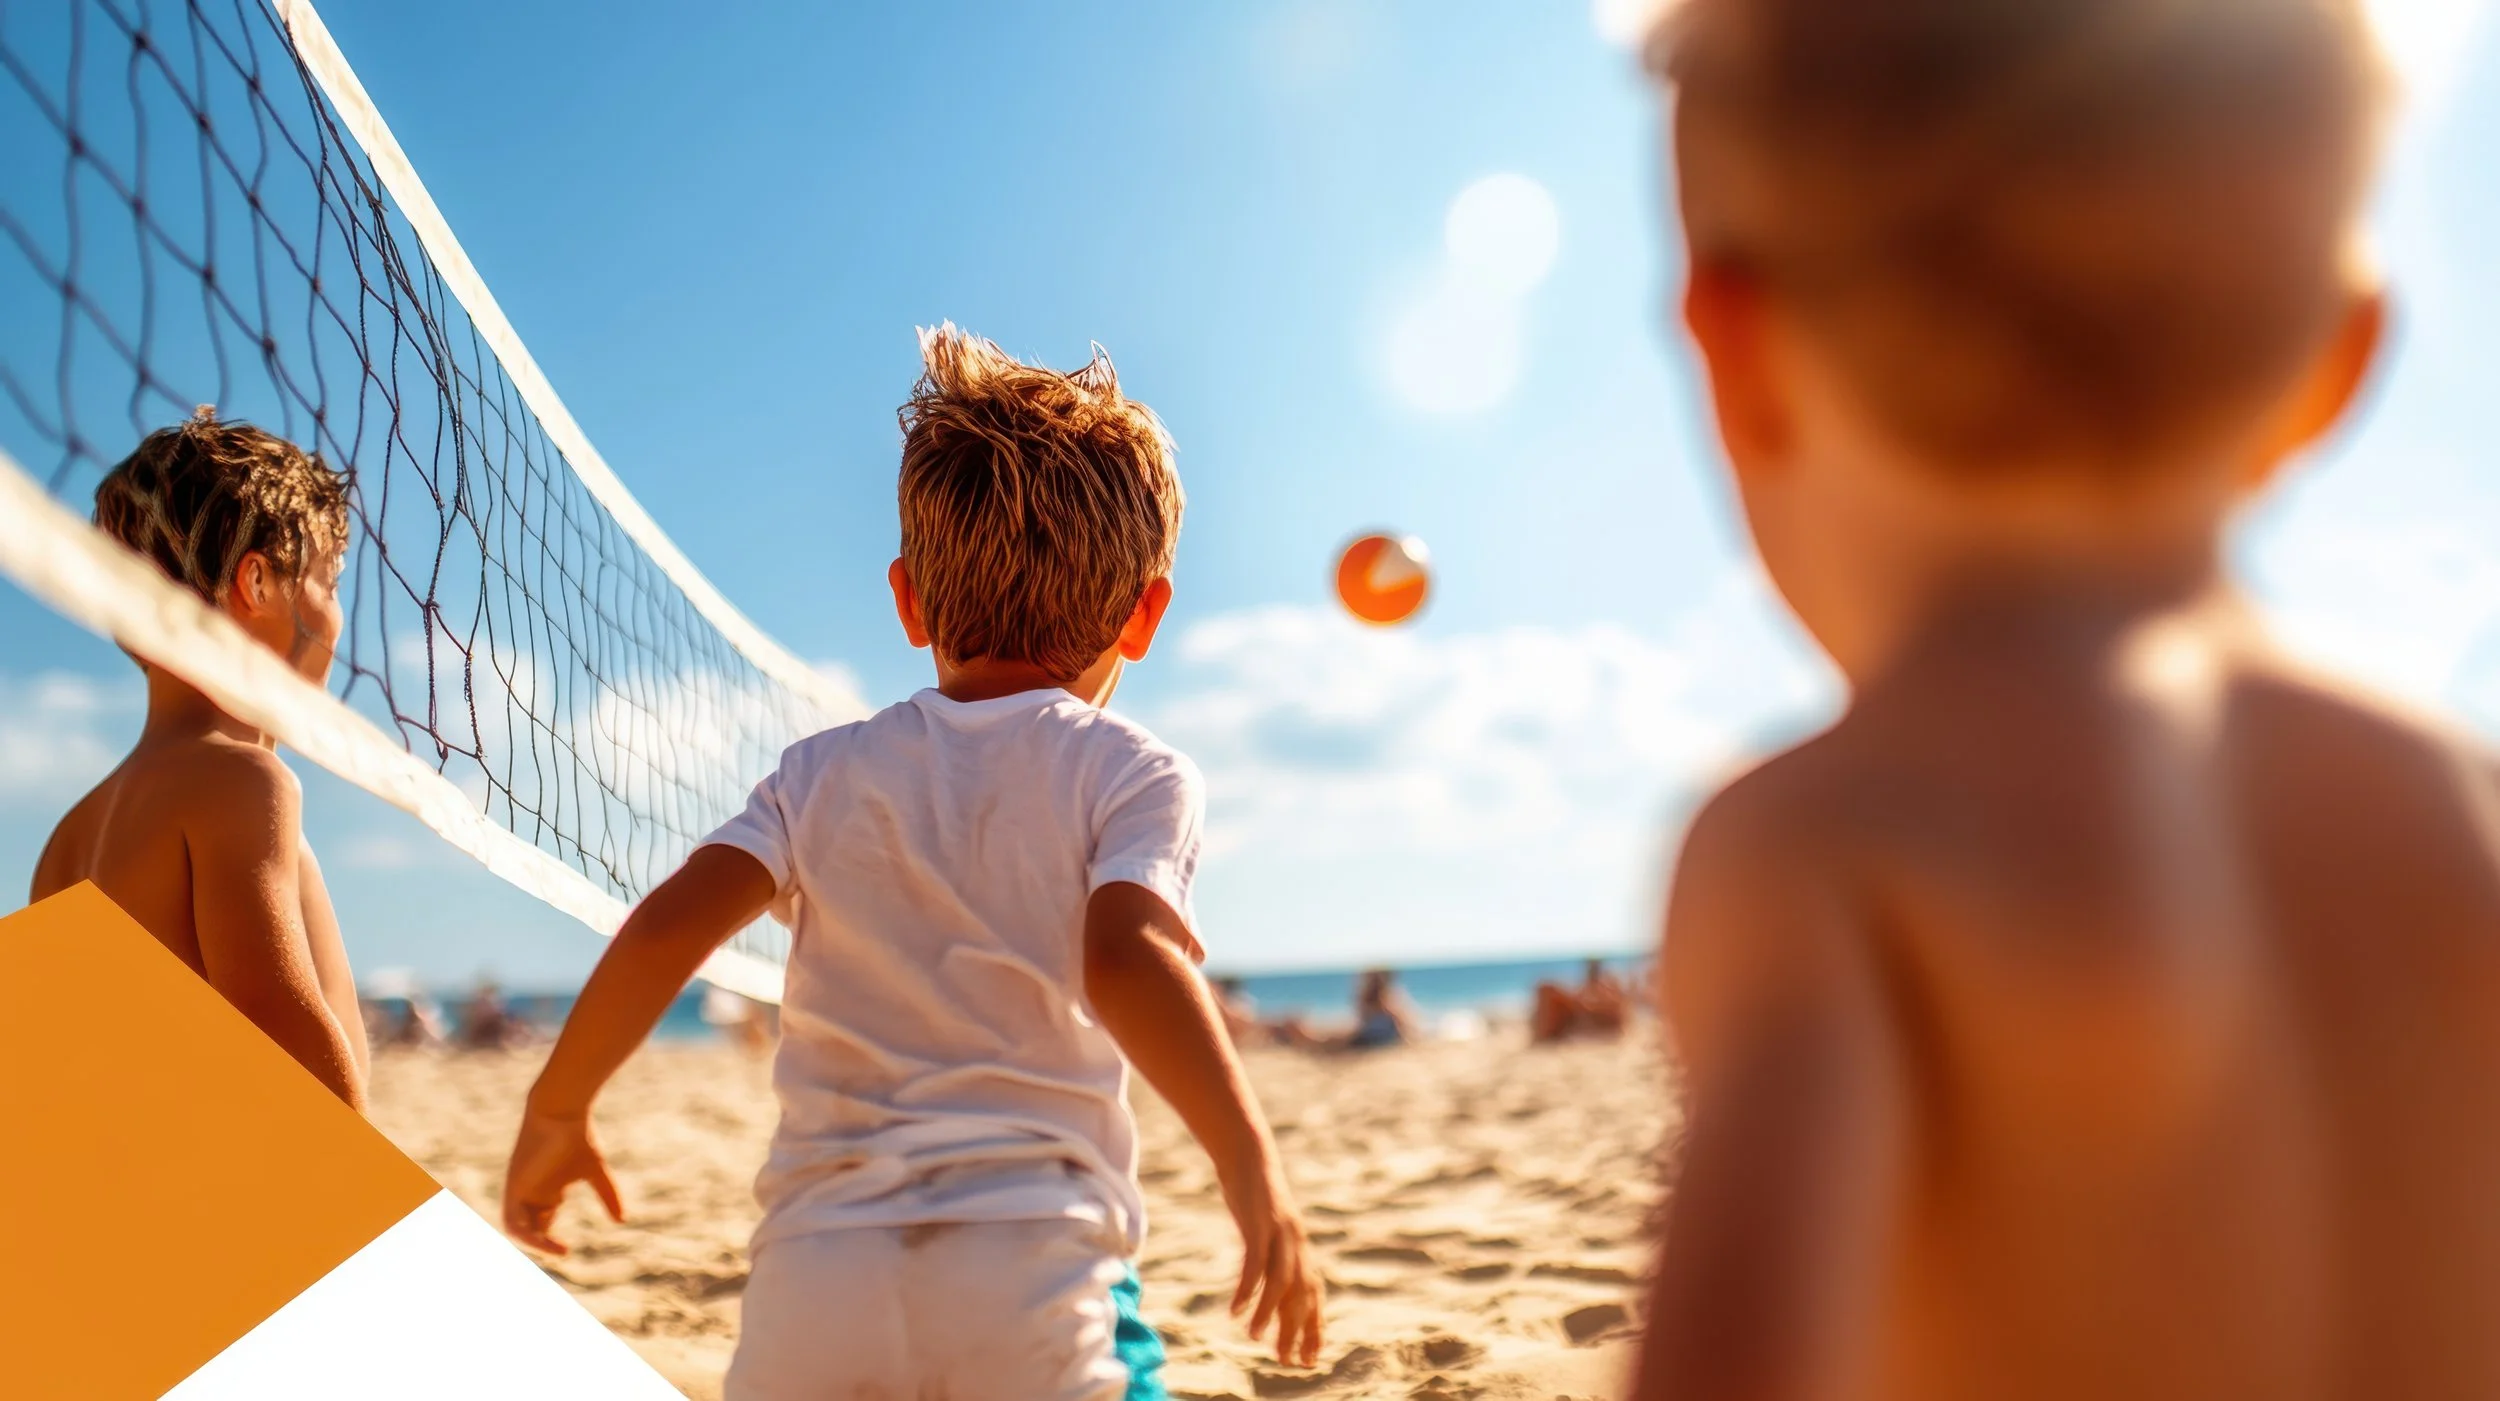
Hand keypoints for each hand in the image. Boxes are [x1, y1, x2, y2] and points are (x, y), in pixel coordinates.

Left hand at [501, 1106, 623, 1254]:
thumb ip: (608, 1196)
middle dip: (543, 1244)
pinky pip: (512, 1221)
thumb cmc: (578, 1137)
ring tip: (556, 1251)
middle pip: (530, 1228)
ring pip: (518, 1229)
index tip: (567, 1250)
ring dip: (534, 1244)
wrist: (560, 1111)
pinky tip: (543, 1241)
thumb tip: (622, 1221)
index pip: (542, 1221)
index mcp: (546, 1189)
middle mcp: (530, 1193)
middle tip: (562, 1252)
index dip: (549, 1239)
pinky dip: (525, 1236)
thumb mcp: (595, 1172)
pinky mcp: (513, 1187)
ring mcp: (520, 1191)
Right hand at [1226, 1165, 1324, 1367]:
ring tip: (1256, 1339)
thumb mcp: (1265, 1227)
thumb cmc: (1253, 1192)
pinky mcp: (1259, 1224)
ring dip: (1270, 1313)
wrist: (1247, 1153)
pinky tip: (1236, 1311)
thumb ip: (1270, 1253)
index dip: (1314, 1327)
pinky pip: (1255, 1264)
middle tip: (1288, 1362)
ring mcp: (1279, 1233)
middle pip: (1301, 1295)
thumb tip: (1267, 1282)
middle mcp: (1296, 1244)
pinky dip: (1248, 1290)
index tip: (1310, 1357)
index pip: (1313, 1294)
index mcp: (1299, 1247)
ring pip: (1281, 1282)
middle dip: (1296, 1330)